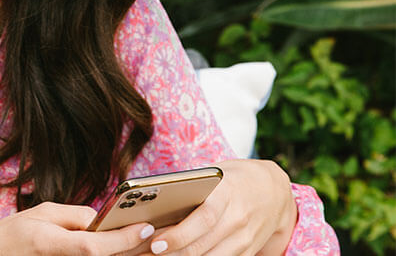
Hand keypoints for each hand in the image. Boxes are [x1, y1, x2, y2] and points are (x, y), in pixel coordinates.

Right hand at [0, 201, 155, 255]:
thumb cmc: (13, 234)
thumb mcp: (42, 213)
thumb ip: (76, 217)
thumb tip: (104, 222)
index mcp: (51, 244)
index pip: (93, 246)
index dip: (121, 239)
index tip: (146, 227)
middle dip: (135, 249)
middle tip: (163, 234)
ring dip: (127, 254)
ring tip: (151, 243)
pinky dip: (113, 255)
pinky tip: (130, 248)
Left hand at [144, 159, 296, 255]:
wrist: (274, 190)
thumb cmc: (234, 178)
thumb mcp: (215, 175)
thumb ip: (192, 189)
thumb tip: (156, 205)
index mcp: (227, 192)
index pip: (203, 218)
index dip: (180, 234)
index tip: (155, 242)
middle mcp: (238, 217)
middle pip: (203, 244)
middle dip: (174, 253)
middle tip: (148, 254)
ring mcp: (245, 238)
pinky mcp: (248, 251)